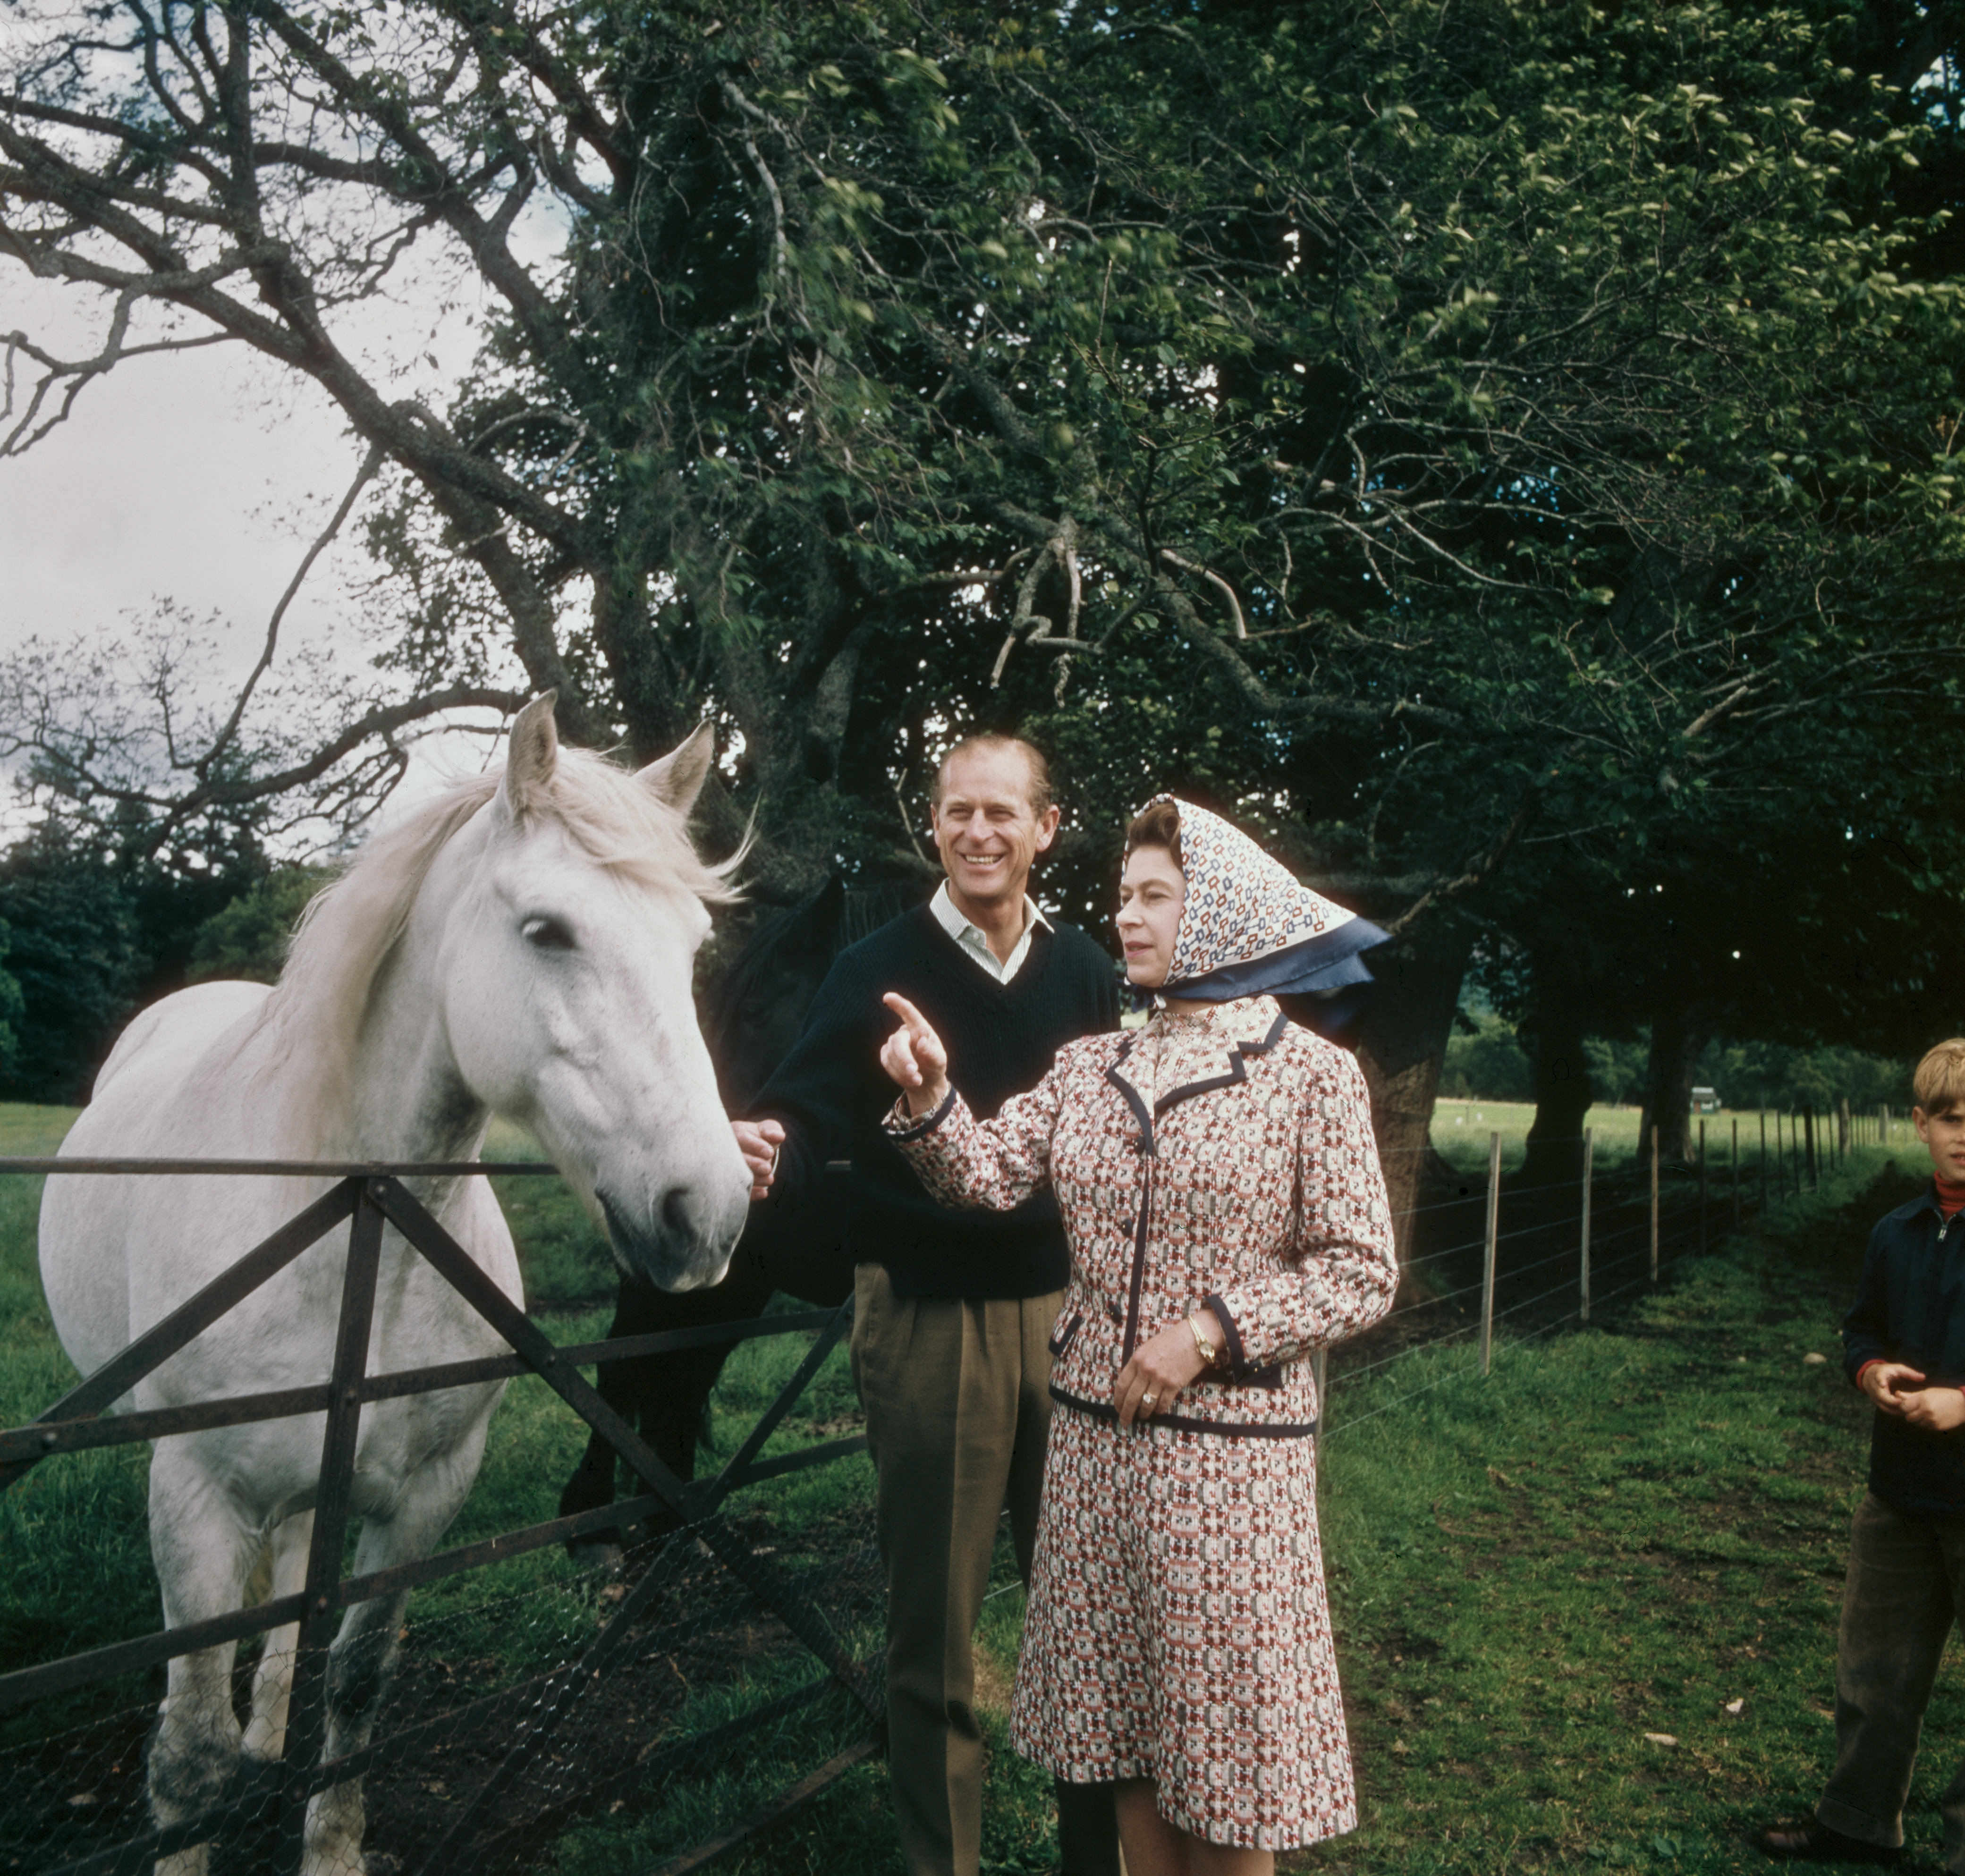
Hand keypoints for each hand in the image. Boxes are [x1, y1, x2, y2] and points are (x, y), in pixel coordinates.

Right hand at [732, 1118, 784, 1201]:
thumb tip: (779, 1136)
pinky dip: (751, 1193)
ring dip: (754, 1179)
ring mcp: (727, 1167)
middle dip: (752, 1163)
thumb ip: (772, 1130)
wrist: (754, 1151)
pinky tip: (764, 1193)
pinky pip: (738, 1190)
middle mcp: (727, 1150)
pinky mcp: (733, 1183)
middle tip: (767, 1168)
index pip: (742, 1138)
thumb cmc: (760, 1137)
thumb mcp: (767, 1129)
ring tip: (770, 1180)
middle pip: (736, 1157)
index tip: (770, 1152)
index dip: (755, 1146)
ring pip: (736, 1174)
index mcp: (735, 1133)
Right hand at [879, 993, 949, 1117]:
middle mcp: (905, 1033)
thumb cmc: (934, 1066)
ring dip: (903, 1070)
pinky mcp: (886, 1054)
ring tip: (918, 1080)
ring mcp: (893, 1043)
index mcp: (921, 1029)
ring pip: (891, 1054)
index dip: (898, 1004)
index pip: (909, 1013)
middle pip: (897, 1041)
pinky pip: (886, 1063)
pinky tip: (909, 1079)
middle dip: (904, 1058)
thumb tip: (921, 1043)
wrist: (925, 1081)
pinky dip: (898, 1074)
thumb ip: (933, 1052)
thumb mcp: (939, 1061)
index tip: (887, 997)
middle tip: (914, 1072)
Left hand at [1113, 1309, 1224, 1427]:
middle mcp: (1146, 1369)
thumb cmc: (1171, 1341)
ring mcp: (1160, 1378)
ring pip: (1146, 1403)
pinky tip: (1157, 1411)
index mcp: (1137, 1359)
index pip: (1121, 1384)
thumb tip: (1130, 1384)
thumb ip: (1138, 1364)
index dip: (1118, 1399)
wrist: (1194, 1338)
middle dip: (1126, 1412)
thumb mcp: (1148, 1348)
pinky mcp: (1174, 1384)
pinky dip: (1159, 1410)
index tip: (1117, 1407)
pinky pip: (1162, 1403)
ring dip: (1143, 1413)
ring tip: (1142, 1416)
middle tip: (1124, 1421)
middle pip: (1131, 1398)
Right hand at [1861, 1361, 1925, 1418]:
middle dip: (1889, 1400)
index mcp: (1880, 1374)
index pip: (1878, 1377)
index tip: (1882, 1384)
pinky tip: (1903, 1412)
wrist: (1872, 1376)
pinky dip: (1893, 1411)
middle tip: (1900, 1402)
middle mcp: (1875, 1386)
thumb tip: (1923, 1377)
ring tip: (1905, 1410)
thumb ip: (1910, 1373)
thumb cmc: (1889, 1372)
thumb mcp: (1898, 1369)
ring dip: (1893, 1408)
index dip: (1880, 1381)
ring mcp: (1875, 1395)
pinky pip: (1885, 1408)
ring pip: (1882, 1404)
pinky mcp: (1877, 1402)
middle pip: (1880, 1395)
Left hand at [1902, 1385, 1964, 1432]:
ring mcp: (1932, 1420)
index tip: (1906, 1405)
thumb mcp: (1927, 1392)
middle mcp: (1926, 1411)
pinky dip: (1926, 1423)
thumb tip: (1897, 1394)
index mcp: (1922, 1400)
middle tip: (1914, 1410)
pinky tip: (1932, 1417)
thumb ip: (1911, 1395)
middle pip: (1908, 1417)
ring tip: (1925, 1413)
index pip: (1903, 1407)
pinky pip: (1925, 1427)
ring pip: (1916, 1423)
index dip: (1903, 1406)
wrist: (1963, 1405)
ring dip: (1917, 1419)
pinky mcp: (1937, 1427)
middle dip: (1909, 1414)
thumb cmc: (1944, 1396)